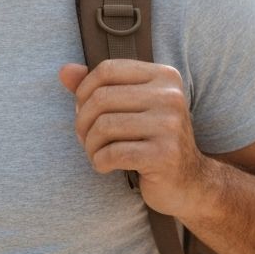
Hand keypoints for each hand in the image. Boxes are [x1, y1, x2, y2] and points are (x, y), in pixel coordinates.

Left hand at [59, 59, 209, 218]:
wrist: (190, 184)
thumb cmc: (152, 140)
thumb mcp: (129, 107)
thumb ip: (96, 86)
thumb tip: (64, 71)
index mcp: (164, 76)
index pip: (108, 69)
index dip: (84, 89)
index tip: (83, 109)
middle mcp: (171, 96)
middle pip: (102, 98)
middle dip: (83, 121)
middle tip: (85, 137)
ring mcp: (171, 125)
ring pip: (104, 126)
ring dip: (90, 144)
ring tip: (95, 152)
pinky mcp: (165, 155)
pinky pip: (113, 153)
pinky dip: (100, 161)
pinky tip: (105, 165)